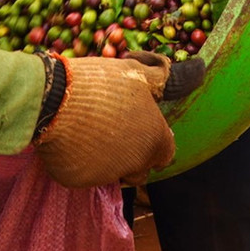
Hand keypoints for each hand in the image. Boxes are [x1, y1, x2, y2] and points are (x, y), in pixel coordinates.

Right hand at [34, 52, 203, 186]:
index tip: (138, 122)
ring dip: (107, 156)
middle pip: (140, 166)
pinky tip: (70, 136)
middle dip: (131, 150)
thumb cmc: (99, 82)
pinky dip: (80, 158)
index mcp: (154, 140)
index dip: (154, 137)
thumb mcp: (137, 72)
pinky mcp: (76, 180)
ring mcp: (105, 176)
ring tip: (88, 126)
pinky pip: (84, 172)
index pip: (166, 151)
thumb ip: (166, 80)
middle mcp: (135, 165)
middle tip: (111, 122)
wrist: (51, 97)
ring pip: (112, 171)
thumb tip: (198, 70)